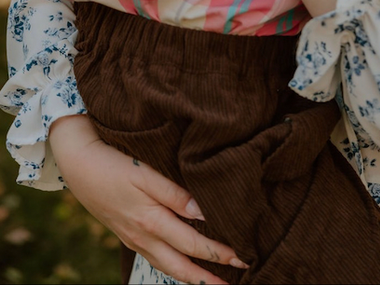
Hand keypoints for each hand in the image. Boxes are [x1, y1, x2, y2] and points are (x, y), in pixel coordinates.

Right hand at [50, 115, 245, 283]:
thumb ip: (174, 194)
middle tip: (236, 279)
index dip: (217, 253)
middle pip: (181, 267)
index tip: (241, 258)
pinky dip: (174, 266)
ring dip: (192, 276)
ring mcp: (135, 239)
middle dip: (208, 278)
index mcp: (151, 221)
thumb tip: (202, 214)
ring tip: (213, 280)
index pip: (192, 245)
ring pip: (167, 267)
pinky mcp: (129, 234)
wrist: (78, 165)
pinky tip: (183, 263)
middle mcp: (143, 237)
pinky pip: (156, 258)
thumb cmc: (114, 164)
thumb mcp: (145, 173)